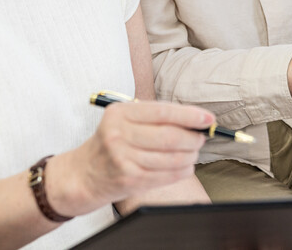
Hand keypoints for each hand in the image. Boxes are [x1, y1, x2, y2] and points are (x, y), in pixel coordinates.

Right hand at [50, 100, 214, 214]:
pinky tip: (185, 166)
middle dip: (193, 138)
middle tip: (201, 138)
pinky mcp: (129, 180)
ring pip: (171, 158)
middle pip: (170, 136)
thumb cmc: (112, 142)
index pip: (163, 112)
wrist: (82, 174)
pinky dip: (182, 171)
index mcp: (120, 113)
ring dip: (191, 156)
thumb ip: (155, 117)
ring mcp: (123, 159)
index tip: (208, 118)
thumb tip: (195, 119)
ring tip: (193, 152)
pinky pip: (166, 175)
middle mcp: (119, 135)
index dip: (190, 115)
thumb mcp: (125, 121)